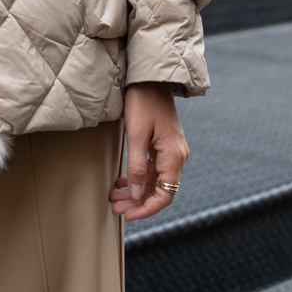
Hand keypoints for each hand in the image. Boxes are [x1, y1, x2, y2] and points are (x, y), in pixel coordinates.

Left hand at [109, 82, 188, 221]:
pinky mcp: (163, 143)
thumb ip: (137, 167)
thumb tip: (138, 195)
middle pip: (160, 189)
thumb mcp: (136, 135)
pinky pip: (153, 167)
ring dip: (136, 190)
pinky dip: (138, 176)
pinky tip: (123, 181)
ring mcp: (171, 149)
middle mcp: (177, 156)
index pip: (165, 194)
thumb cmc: (142, 101)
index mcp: (174, 156)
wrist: (150, 76)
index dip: (147, 209)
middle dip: (137, 202)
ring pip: (155, 180)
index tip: (128, 215)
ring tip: (115, 197)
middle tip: (115, 207)